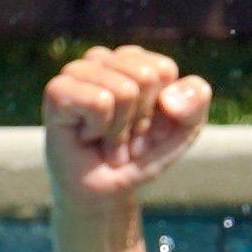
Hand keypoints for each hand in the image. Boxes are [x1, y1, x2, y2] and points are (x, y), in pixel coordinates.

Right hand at [43, 44, 210, 214]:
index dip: (160, 108)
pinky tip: (87, 137)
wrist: (105, 192)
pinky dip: (101, 129)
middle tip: (124, 136)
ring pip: (124, 91)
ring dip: (120, 130)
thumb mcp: (183, 130)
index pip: (163, 69)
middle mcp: (102, 59)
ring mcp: (76, 72)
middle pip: (146, 77)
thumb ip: (194, 104)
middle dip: (141, 119)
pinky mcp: (57, 91)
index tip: (145, 127)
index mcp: (132, 59)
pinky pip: (100, 101)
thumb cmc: (141, 154)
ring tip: (106, 140)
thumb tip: (168, 98)